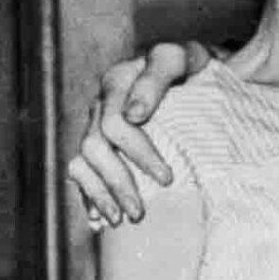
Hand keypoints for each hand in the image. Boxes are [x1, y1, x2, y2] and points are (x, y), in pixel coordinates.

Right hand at [69, 43, 207, 227]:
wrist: (198, 73)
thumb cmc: (196, 67)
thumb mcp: (185, 59)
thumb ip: (159, 75)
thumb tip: (133, 114)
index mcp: (119, 80)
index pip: (116, 123)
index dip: (138, 153)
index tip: (168, 179)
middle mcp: (103, 103)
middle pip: (96, 148)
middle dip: (118, 182)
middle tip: (140, 212)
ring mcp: (97, 124)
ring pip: (83, 162)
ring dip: (100, 194)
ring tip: (120, 220)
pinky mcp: (99, 144)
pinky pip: (80, 171)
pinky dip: (88, 196)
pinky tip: (97, 220)